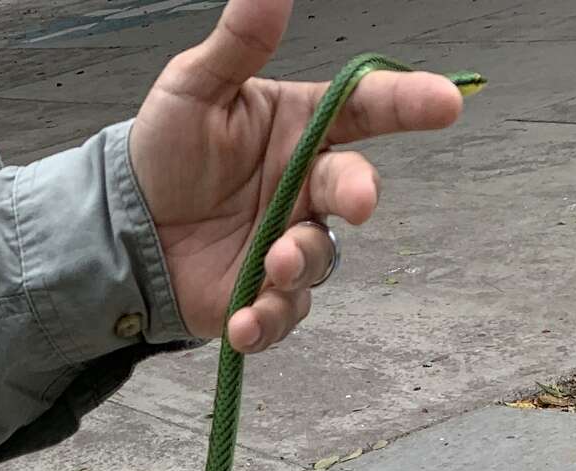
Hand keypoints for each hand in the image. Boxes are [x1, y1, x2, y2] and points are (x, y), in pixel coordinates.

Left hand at [130, 0, 462, 351]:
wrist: (129, 225)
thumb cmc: (167, 151)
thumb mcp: (195, 86)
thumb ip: (240, 41)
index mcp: (302, 128)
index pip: (366, 109)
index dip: (409, 103)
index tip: (446, 102)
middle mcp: (306, 187)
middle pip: (353, 187)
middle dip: (360, 193)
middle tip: (358, 201)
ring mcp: (290, 242)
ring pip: (321, 255)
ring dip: (302, 260)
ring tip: (271, 263)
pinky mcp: (267, 295)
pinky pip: (285, 312)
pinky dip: (268, 322)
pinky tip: (243, 323)